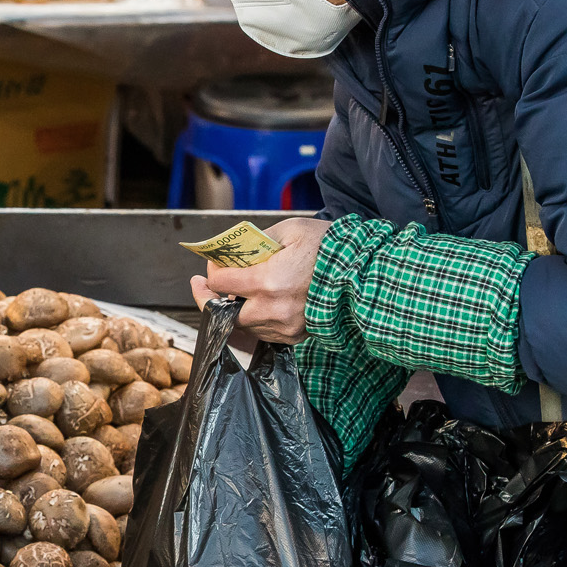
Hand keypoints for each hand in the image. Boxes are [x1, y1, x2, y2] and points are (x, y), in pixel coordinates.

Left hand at [190, 217, 330, 343]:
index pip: (221, 283)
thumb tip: (232, 250)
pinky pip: (264, 333)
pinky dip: (256, 319)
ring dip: (235, 310)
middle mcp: (273, 310)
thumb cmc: (328, 247)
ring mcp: (285, 326)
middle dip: (212, 298)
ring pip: (244, 326)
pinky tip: (258, 303)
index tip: (211, 266)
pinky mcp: (295, 336)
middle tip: (204, 285)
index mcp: (268, 282)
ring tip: (236, 292)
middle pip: (226, 313)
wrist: (362, 273)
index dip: (211, 274)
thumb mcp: (289, 230)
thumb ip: (255, 241)